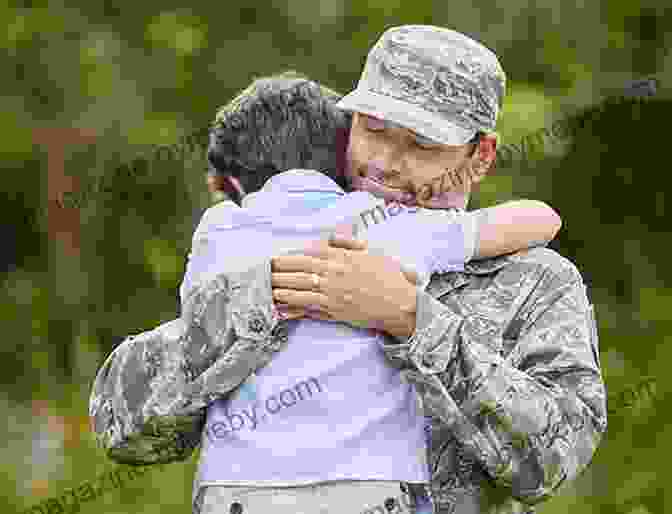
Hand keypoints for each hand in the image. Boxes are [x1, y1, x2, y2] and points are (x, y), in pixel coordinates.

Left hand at [271, 231, 417, 337]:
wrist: (399, 303)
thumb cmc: (389, 278)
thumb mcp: (372, 253)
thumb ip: (349, 244)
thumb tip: (331, 237)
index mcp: (342, 257)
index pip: (309, 253)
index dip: (290, 256)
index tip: (277, 257)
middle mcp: (334, 272)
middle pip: (300, 269)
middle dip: (279, 269)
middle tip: (263, 270)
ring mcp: (333, 292)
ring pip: (300, 286)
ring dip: (280, 285)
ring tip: (266, 285)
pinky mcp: (334, 310)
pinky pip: (308, 305)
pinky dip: (292, 303)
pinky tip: (280, 302)